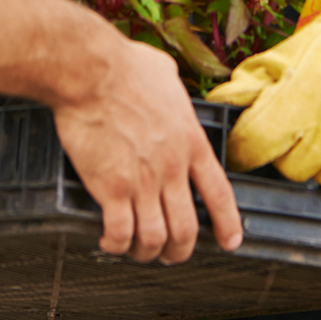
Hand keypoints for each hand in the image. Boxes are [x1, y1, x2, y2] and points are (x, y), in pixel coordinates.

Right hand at [52, 40, 243, 263]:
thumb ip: (175, 94)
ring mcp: (142, 181)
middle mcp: (172, 167)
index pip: (219, 195)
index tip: (229, 242)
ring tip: (137, 251)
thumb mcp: (166, 74)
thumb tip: (169, 88)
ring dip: (147, 252)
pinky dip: (116, 244)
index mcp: (190, 142)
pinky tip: (109, 241)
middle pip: (186, 229)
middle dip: (180, 250)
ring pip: (155, 238)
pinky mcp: (111, 188)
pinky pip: (120, 233)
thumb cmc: (124, 66)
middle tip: (170, 254)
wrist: (91, 71)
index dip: (227, 224)